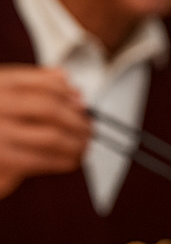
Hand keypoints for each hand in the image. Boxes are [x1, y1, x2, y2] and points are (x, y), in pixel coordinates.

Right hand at [0, 65, 90, 199]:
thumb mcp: (1, 95)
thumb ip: (32, 84)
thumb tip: (68, 82)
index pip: (41, 83)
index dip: (66, 93)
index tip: (80, 102)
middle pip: (50, 109)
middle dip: (77, 120)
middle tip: (87, 129)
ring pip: (52, 137)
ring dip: (75, 143)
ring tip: (82, 146)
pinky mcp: (3, 161)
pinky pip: (42, 160)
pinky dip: (62, 161)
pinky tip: (69, 161)